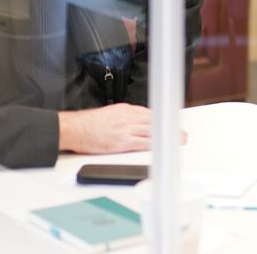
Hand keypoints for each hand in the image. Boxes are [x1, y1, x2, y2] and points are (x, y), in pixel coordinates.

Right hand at [58, 104, 189, 153]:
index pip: (150, 113)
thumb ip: (125, 117)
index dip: (164, 119)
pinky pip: (143, 142)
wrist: (74, 128)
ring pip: (153, 131)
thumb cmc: (88, 124)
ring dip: (168, 136)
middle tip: (182, 133)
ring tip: (180, 140)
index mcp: (126, 109)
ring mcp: (126, 129)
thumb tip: (136, 122)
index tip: (172, 123)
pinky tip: (164, 147)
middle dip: (170, 127)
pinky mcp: (122, 142)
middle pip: (155, 121)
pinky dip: (156, 144)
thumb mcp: (110, 113)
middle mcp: (128, 117)